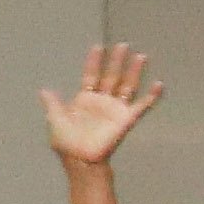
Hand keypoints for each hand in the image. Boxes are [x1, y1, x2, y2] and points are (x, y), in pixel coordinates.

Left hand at [37, 46, 158, 170]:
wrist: (80, 159)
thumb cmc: (66, 142)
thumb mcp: (55, 120)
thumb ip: (53, 104)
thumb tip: (44, 90)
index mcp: (85, 100)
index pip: (91, 76)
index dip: (93, 62)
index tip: (98, 47)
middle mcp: (102, 101)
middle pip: (111, 76)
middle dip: (116, 61)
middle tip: (122, 45)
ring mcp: (115, 109)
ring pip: (127, 85)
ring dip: (134, 71)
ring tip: (141, 56)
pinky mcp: (127, 119)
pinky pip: (142, 105)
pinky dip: (152, 96)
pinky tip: (159, 84)